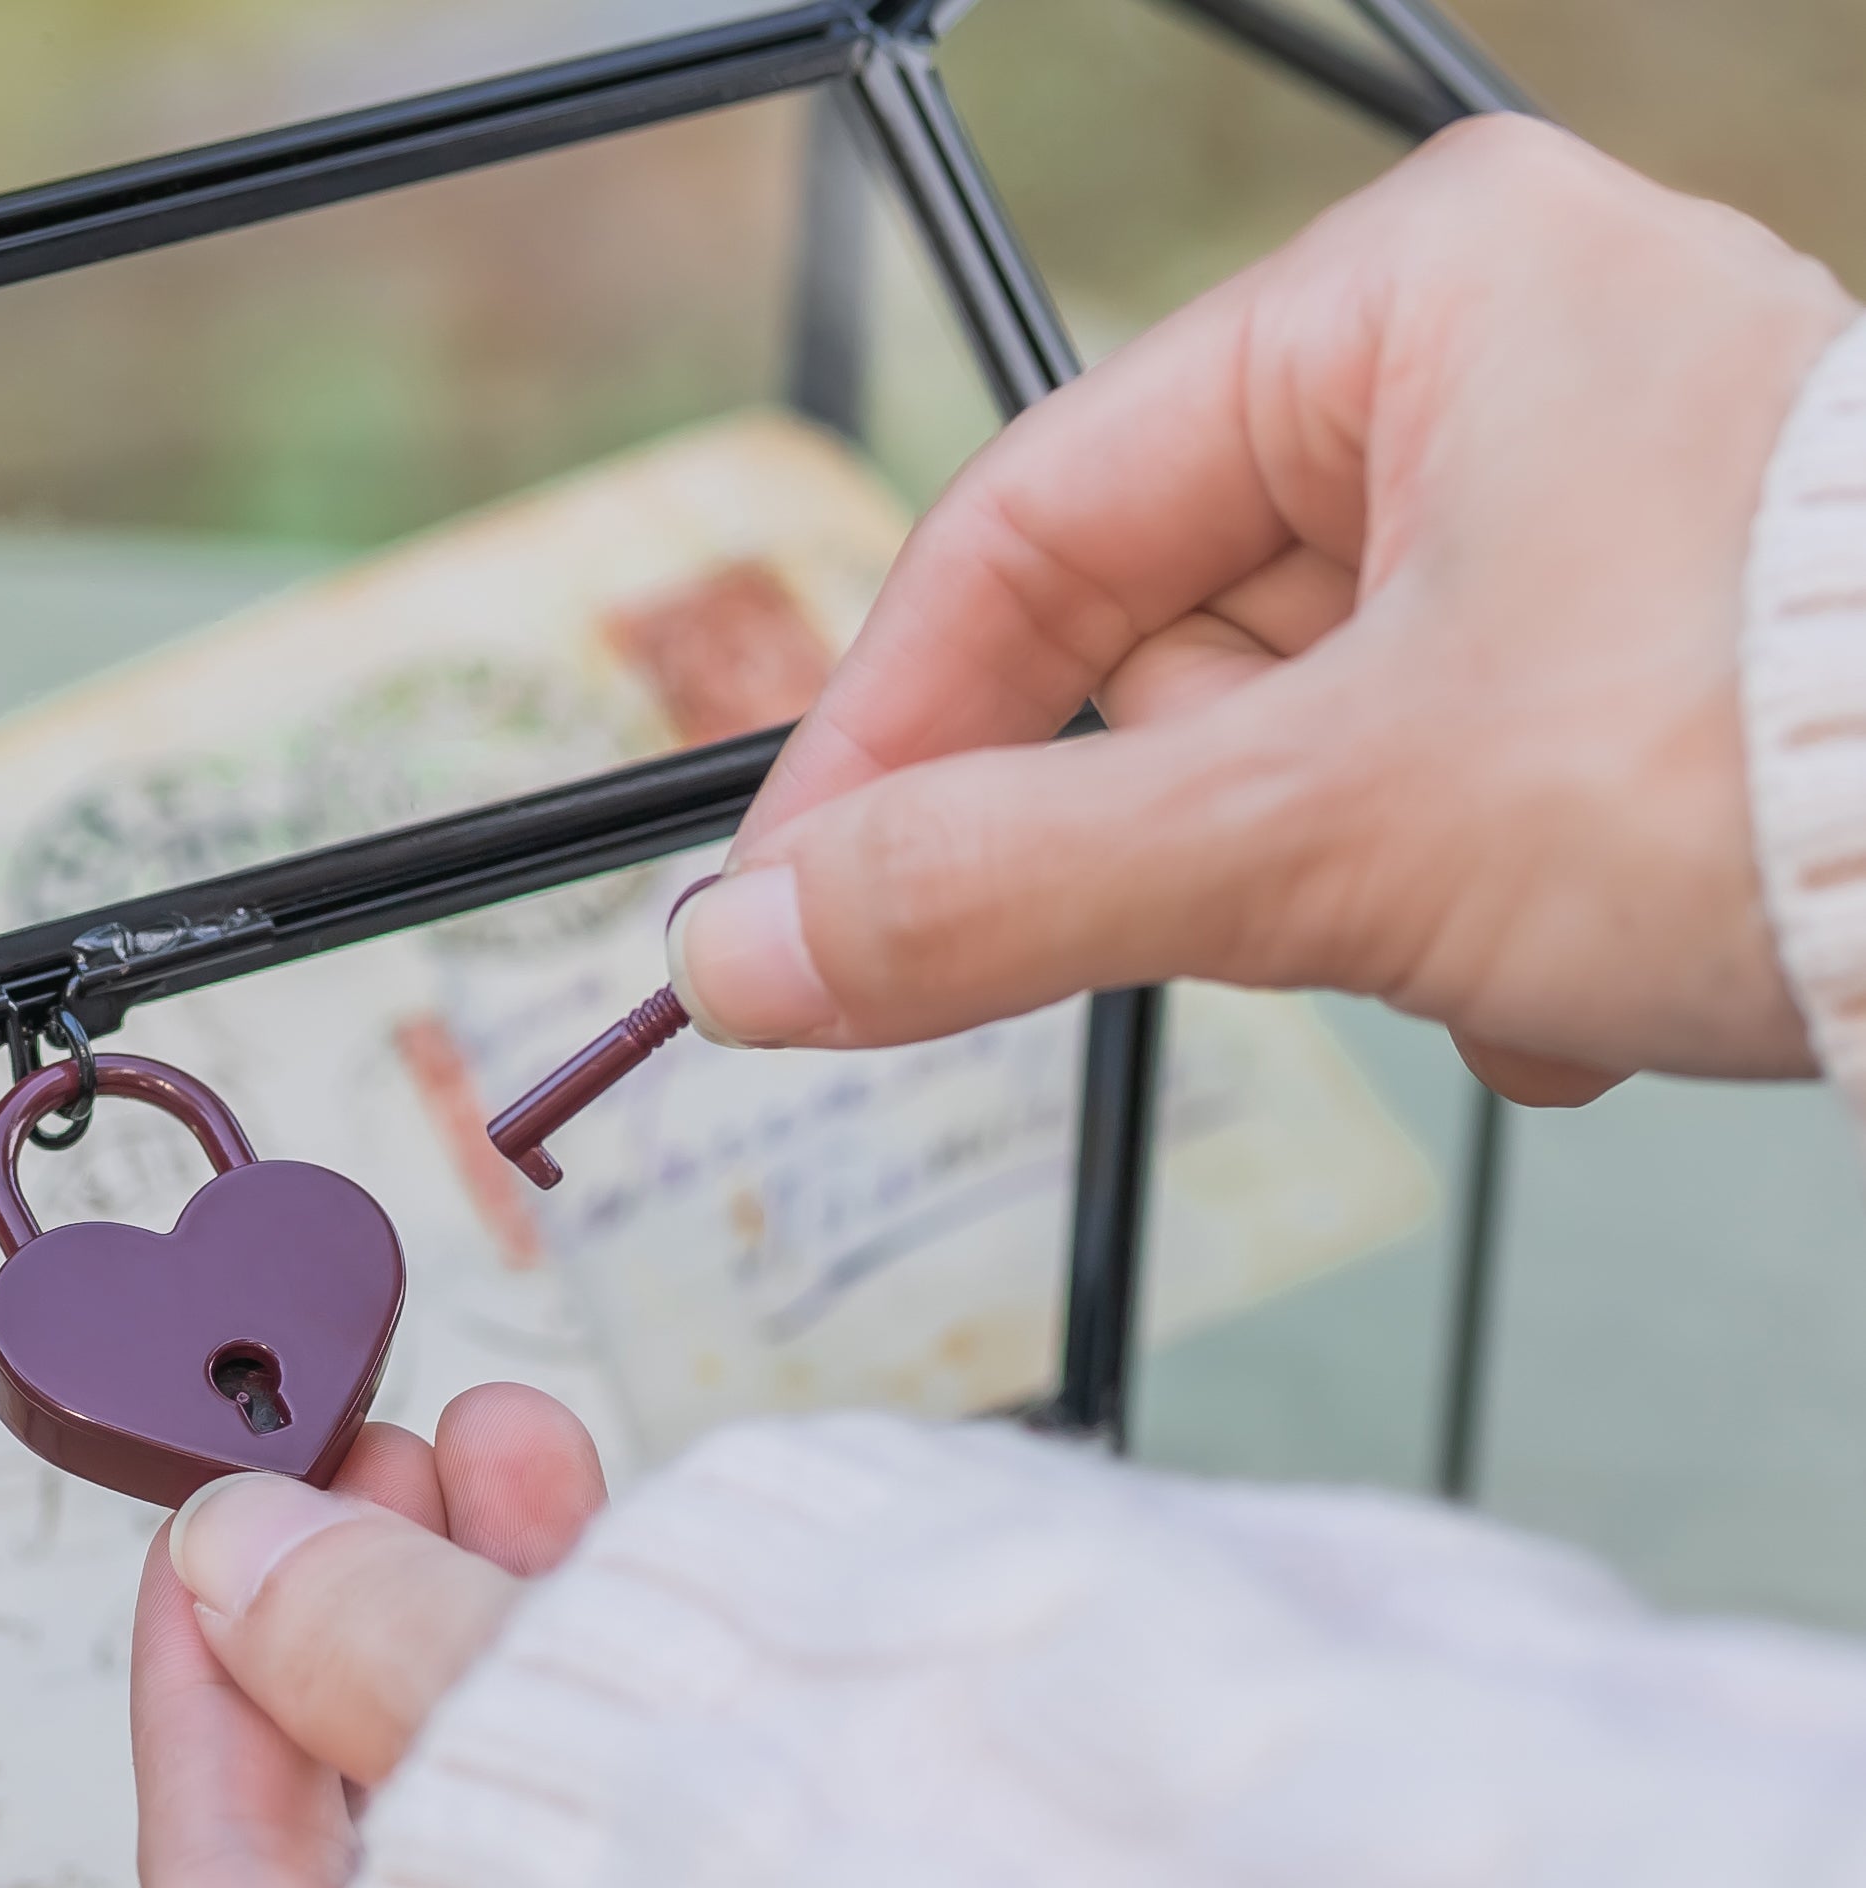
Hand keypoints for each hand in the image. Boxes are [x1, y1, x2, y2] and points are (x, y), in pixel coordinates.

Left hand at [128, 1384, 607, 1887]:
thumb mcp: (551, 1786)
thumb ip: (369, 1656)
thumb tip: (242, 1558)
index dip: (208, 1692)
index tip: (207, 1540)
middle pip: (375, 1867)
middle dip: (370, 1624)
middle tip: (381, 1464)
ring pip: (514, 1854)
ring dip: (505, 1630)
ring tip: (514, 1447)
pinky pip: (631, 1866)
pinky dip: (622, 1710)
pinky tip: (630, 1544)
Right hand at [671, 118, 1859, 1106]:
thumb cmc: (1779, 757)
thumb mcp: (1330, 831)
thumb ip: (1005, 890)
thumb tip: (748, 956)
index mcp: (1415, 298)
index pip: (1028, 520)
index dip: (887, 733)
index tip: (795, 906)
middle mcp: (1495, 373)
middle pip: (1159, 650)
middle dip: (1193, 831)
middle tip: (1250, 920)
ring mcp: (1571, 519)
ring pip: (1286, 753)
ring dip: (1339, 899)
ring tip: (1478, 940)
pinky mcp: (1623, 660)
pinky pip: (1411, 798)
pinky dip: (1444, 918)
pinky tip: (1563, 966)